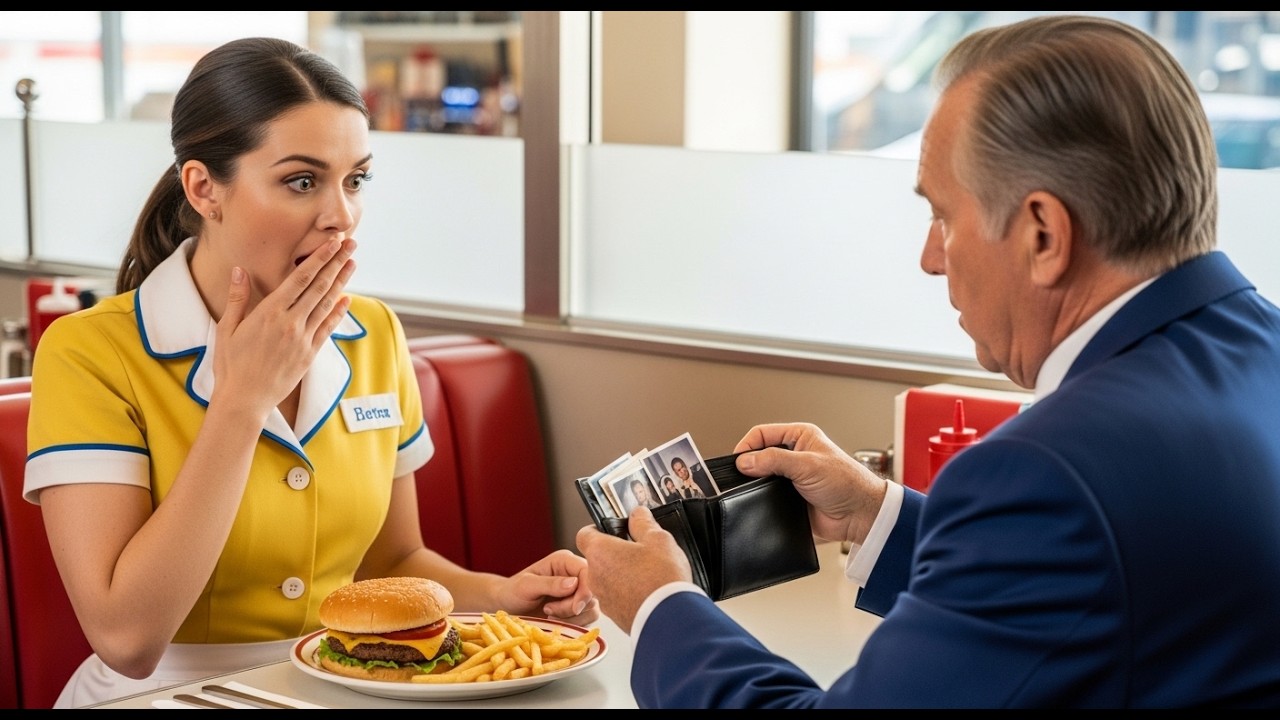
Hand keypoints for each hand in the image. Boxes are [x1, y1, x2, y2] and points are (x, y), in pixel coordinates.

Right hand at [212, 238, 355, 415]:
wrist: (245, 400)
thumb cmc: (231, 364)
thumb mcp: (227, 328)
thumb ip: (237, 298)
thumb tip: (239, 270)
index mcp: (269, 312)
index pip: (300, 277)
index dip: (319, 258)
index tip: (333, 243)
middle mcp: (290, 323)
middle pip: (319, 286)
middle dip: (336, 262)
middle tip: (351, 244)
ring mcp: (303, 339)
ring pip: (327, 304)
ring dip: (341, 281)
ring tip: (353, 263)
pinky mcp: (309, 354)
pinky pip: (328, 328)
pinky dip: (338, 312)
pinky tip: (347, 299)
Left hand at [495, 549, 599, 626]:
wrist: (507, 607)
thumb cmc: (512, 592)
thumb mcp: (526, 585)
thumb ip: (549, 583)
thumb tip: (574, 583)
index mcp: (564, 561)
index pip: (588, 571)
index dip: (585, 591)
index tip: (573, 608)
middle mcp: (574, 573)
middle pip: (592, 592)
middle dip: (573, 607)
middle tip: (549, 611)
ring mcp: (577, 591)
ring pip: (592, 607)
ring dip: (571, 617)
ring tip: (549, 614)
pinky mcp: (577, 607)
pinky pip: (588, 618)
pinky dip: (573, 624)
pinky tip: (555, 621)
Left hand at [575, 507, 691, 633]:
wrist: (668, 619)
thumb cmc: (661, 578)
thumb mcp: (658, 539)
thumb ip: (644, 523)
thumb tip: (638, 514)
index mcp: (600, 552)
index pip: (584, 534)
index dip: (598, 530)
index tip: (612, 530)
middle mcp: (595, 575)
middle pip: (597, 558)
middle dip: (615, 554)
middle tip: (637, 553)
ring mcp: (603, 598)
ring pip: (607, 579)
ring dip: (621, 574)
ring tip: (647, 574)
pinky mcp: (614, 615)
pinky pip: (616, 597)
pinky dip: (627, 593)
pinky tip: (647, 591)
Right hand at [733, 422, 886, 544]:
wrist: (859, 515)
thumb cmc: (847, 482)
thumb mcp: (807, 464)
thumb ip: (774, 460)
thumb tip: (744, 461)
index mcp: (799, 437)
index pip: (762, 434)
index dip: (747, 445)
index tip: (736, 461)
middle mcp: (794, 455)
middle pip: (759, 455)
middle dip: (748, 465)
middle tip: (740, 476)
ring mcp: (791, 478)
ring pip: (761, 477)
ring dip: (755, 483)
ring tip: (751, 489)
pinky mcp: (789, 499)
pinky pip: (766, 497)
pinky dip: (760, 500)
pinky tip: (759, 503)